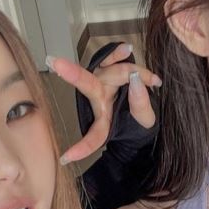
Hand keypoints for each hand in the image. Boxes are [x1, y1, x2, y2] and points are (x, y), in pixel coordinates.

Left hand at [46, 43, 160, 163]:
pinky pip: (112, 57)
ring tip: (154, 80)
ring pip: (114, 70)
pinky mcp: (107, 68)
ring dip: (133, 71)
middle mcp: (99, 98)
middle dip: (73, 75)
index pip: (94, 134)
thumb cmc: (140, 121)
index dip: (83, 148)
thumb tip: (136, 80)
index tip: (65, 158)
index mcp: (105, 118)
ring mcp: (102, 80)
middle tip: (55, 63)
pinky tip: (126, 50)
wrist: (143, 109)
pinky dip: (118, 53)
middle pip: (89, 85)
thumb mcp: (146, 121)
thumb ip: (141, 105)